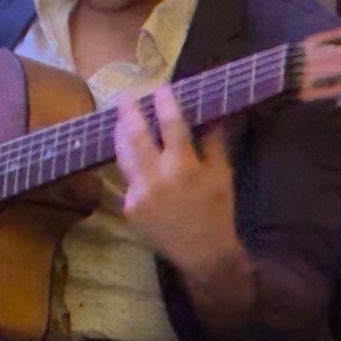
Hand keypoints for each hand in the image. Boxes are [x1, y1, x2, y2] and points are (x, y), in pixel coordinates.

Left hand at [114, 85, 241, 274]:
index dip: (165, 103)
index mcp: (183, 166)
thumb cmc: (216, 211)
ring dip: (120, 134)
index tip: (160, 87)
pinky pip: (126, 179)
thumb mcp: (221, 175)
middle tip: (125, 96)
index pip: (171, 125)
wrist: (202, 253)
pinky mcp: (129, 207)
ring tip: (119, 120)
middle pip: (136, 136)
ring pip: (123, 155)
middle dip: (129, 113)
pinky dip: (129, 165)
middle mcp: (157, 177)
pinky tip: (128, 154)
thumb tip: (213, 114)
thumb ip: (213, 143)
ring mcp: (139, 193)